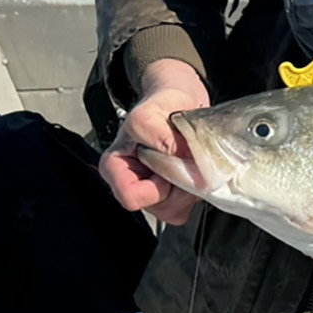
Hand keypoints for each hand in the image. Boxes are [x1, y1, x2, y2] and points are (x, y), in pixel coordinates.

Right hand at [98, 59, 210, 225]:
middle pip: (157, 207)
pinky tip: (194, 170)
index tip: (168, 161)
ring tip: (188, 159)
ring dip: (190, 186)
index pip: (131, 197)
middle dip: (178, 184)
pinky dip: (197, 190)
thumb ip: (160, 139)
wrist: (180, 102)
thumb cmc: (159, 106)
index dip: (157, 185)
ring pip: (175, 209)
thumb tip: (184, 162)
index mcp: (115, 168)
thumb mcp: (149, 115)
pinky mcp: (174, 198)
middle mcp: (131, 185)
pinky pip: (188, 208)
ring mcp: (153, 195)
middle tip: (184, 156)